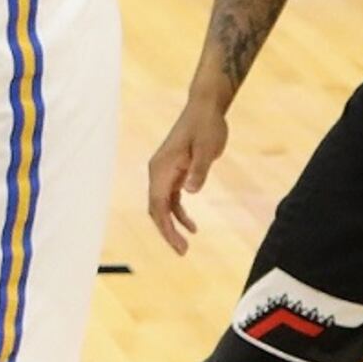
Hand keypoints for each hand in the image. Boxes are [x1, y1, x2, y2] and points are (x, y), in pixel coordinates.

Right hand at [147, 94, 228, 253]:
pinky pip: (170, 198)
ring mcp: (165, 172)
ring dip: (172, 225)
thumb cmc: (207, 126)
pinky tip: (192, 225)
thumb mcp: (207, 148)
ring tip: (186, 245)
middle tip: (182, 252)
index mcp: (162, 167)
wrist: (205, 109)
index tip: (179, 246)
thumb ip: (199, 170)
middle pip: (155, 208)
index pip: (158, 204)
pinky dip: (178, 213)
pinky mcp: (174, 171)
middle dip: (166, 231)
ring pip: (162, 205)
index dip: (166, 227)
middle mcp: (158, 171)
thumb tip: (191, 191)